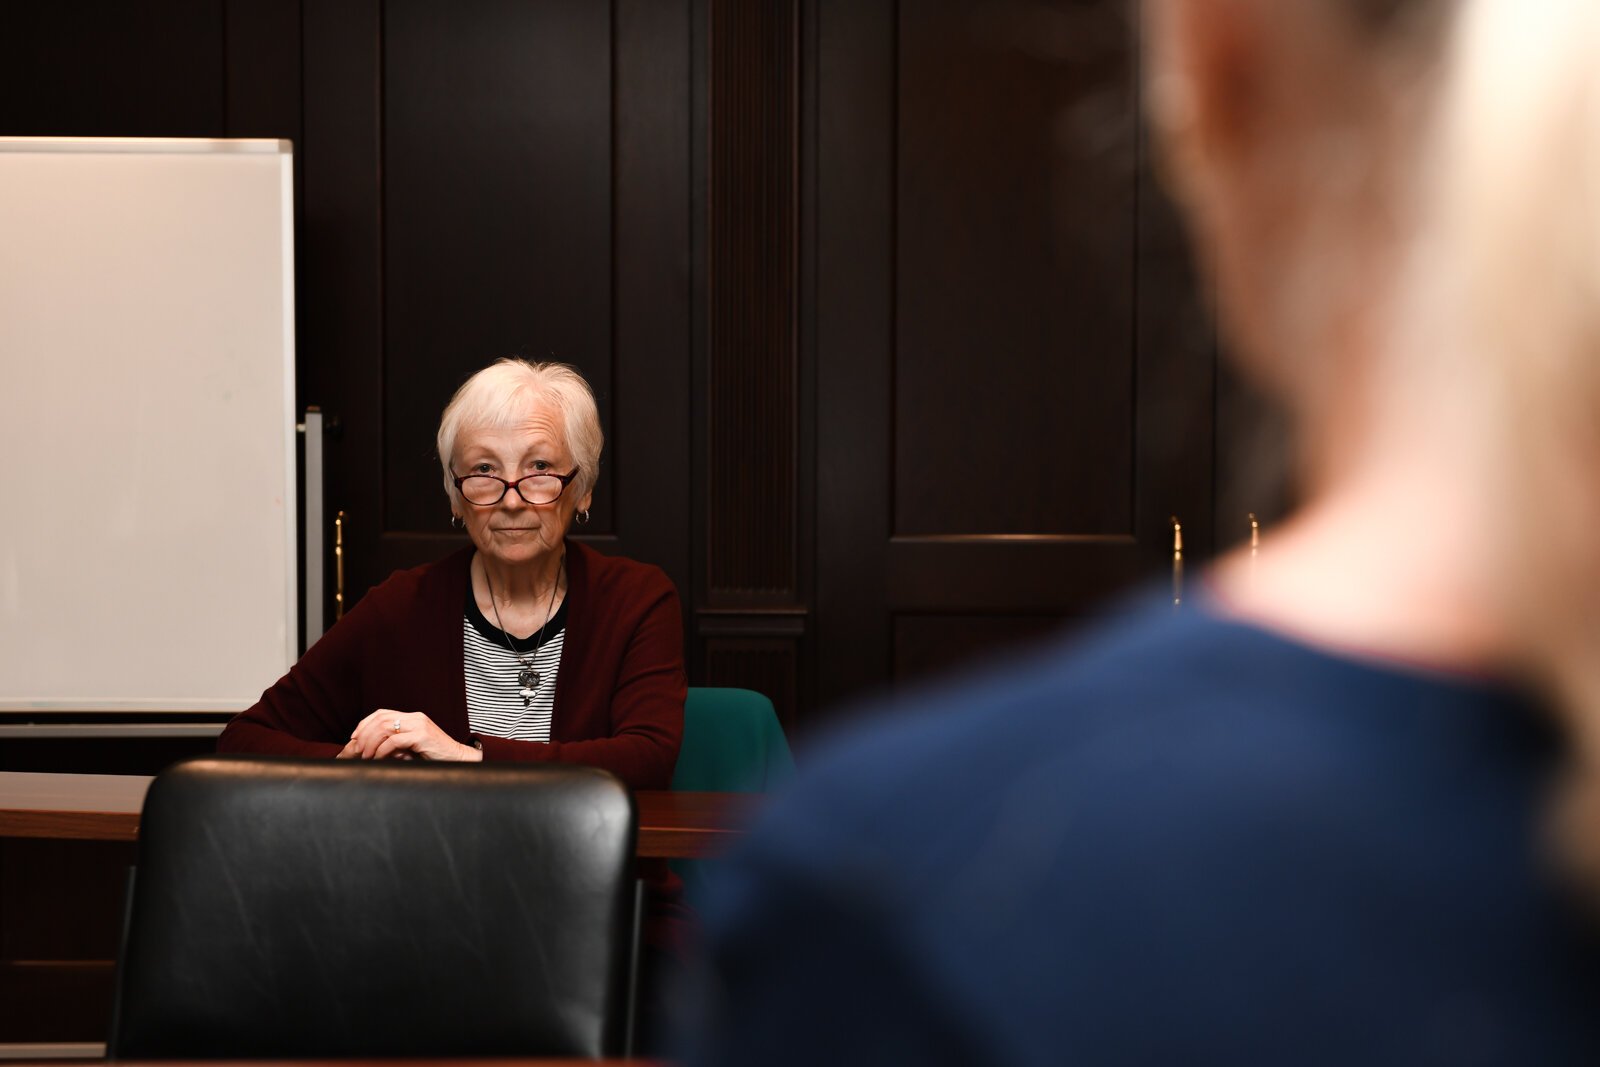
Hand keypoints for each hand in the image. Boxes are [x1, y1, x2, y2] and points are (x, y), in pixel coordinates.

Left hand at [338, 709, 482, 761]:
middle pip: (381, 719)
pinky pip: (394, 741)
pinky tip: (377, 758)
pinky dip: (382, 750)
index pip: (382, 713)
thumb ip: (396, 742)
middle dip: (364, 734)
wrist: (458, 758)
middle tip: (356, 749)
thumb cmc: (435, 755)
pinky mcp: (422, 736)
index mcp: (412, 717)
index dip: (365, 724)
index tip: (354, 737)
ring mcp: (419, 725)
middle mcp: (415, 717)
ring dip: (370, 742)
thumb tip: (372, 748)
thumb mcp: (412, 746)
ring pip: (385, 728)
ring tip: (365, 755)